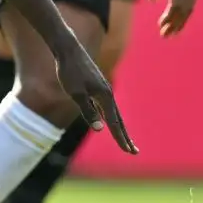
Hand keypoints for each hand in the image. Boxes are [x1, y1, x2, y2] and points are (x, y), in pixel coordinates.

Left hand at [52, 37, 137, 154]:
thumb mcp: (76, 93)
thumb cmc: (69, 72)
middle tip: (133, 152)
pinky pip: (106, 106)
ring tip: (124, 140)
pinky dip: (110, 117)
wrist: (68, 50)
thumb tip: (100, 129)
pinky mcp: (96, 86)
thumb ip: (88, 111)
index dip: (121, 139)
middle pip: (118, 120)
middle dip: (125, 137)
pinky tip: (108, 120)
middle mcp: (107, 94)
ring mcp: (103, 90)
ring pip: (113, 113)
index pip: (115, 124)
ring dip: (119, 128)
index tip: (129, 152)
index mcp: (105, 97)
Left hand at [145, 0, 197, 36]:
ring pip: (190, 7)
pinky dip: (186, 12)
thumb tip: (152, 0)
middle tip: (166, 36)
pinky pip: (192, 1)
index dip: (169, 19)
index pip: (175, 6)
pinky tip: (180, 18)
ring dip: (182, 20)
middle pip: (184, 11)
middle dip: (175, 24)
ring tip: (173, 32)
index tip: (161, 28)